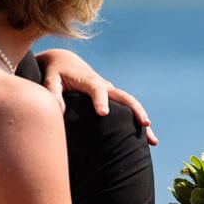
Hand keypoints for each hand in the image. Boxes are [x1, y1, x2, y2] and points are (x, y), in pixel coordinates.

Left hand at [35, 48, 157, 144]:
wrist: (65, 61)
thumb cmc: (56, 72)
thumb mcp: (50, 79)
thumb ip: (53, 93)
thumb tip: (59, 111)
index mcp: (89, 81)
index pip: (98, 90)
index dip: (101, 100)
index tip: (103, 114)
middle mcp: (104, 86)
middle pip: (125, 98)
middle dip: (135, 111)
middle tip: (144, 125)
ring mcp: (110, 93)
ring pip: (131, 106)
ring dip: (142, 121)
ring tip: (153, 142)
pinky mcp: (112, 99)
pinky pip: (127, 111)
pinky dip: (136, 125)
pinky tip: (146, 142)